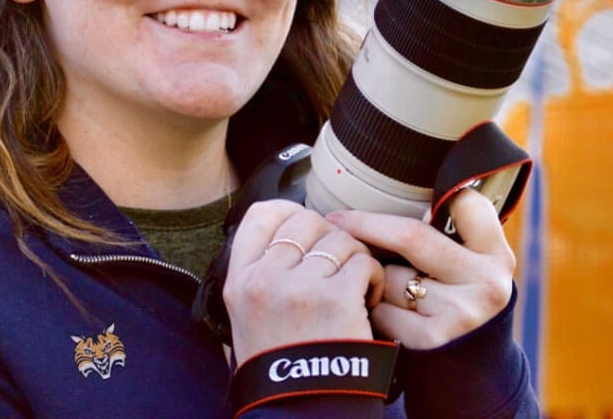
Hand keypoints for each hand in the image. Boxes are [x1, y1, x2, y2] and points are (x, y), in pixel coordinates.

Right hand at [223, 199, 385, 363]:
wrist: (299, 408)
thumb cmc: (278, 367)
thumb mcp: (244, 317)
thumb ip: (256, 275)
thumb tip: (280, 236)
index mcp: (240, 280)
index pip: (261, 215)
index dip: (291, 213)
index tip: (307, 230)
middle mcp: (265, 278)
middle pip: (306, 220)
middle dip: (329, 236)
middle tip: (337, 263)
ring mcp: (300, 287)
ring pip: (339, 240)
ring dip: (355, 258)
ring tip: (354, 285)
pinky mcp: (336, 299)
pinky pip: (364, 263)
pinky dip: (372, 278)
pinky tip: (366, 299)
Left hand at [327, 190, 515, 349]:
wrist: (471, 367)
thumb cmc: (457, 299)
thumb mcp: (470, 263)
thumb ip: (449, 232)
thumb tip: (406, 198)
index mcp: (496, 255)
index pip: (464, 203)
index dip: (427, 195)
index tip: (397, 190)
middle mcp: (486, 283)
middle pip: (410, 237)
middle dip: (365, 225)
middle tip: (335, 220)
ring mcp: (460, 314)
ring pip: (389, 275)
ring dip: (369, 275)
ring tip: (372, 280)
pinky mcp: (430, 340)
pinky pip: (380, 309)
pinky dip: (371, 307)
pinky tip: (374, 310)